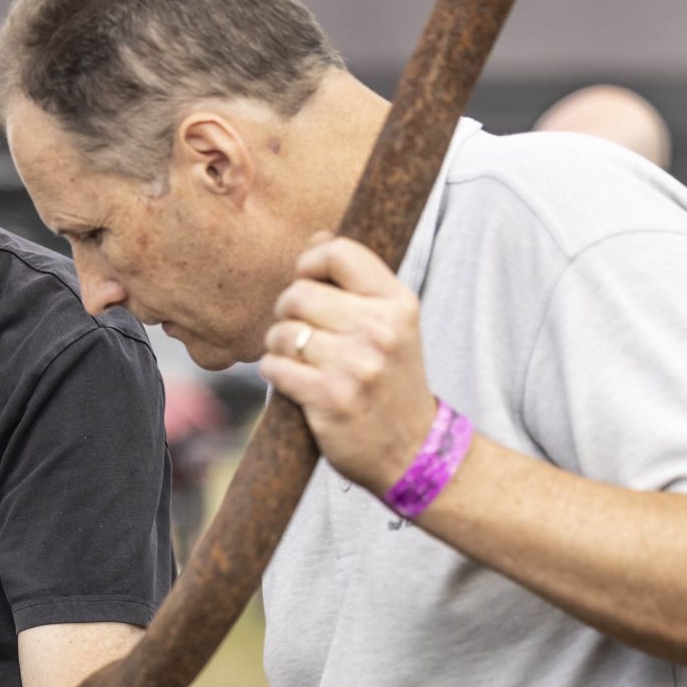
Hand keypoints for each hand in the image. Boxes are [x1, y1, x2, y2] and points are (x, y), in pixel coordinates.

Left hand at [258, 234, 438, 498]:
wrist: (411, 449)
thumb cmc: (392, 381)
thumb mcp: (392, 325)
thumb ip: (357, 282)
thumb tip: (319, 237)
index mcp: (397, 303)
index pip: (338, 252)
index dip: (309, 263)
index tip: (309, 283)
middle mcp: (380, 330)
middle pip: (299, 292)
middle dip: (288, 311)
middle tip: (300, 332)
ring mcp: (356, 365)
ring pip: (282, 331)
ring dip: (278, 346)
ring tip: (299, 360)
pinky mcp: (330, 398)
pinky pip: (275, 367)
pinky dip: (275, 373)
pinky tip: (293, 382)